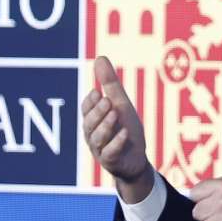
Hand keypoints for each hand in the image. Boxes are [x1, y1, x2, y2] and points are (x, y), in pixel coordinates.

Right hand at [81, 56, 152, 201]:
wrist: (135, 159)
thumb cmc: (124, 129)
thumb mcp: (120, 104)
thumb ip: (109, 83)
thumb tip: (99, 57)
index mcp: (93, 121)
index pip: (86, 110)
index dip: (89, 102)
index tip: (97, 92)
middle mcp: (93, 135)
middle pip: (89, 123)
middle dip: (97, 112)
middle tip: (107, 101)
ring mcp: (101, 150)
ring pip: (97, 138)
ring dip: (106, 125)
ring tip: (115, 114)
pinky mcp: (112, 162)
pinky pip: (110, 153)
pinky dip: (116, 143)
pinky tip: (124, 133)